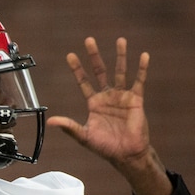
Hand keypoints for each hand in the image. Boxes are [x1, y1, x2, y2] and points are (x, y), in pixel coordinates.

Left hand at [47, 37, 150, 168]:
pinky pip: (139, 81)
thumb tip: (51, 121)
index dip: (77, 69)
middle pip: (100, 71)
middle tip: (89, 40)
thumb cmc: (105, 147)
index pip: (83, 82)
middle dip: (94, 56)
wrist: (126, 154)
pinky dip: (141, 69)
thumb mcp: (84, 136)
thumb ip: (69, 126)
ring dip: (120, 56)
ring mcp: (122, 97)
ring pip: (120, 71)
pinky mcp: (136, 100)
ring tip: (120, 40)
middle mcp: (107, 97)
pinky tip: (143, 56)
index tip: (71, 55)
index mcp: (94, 103)